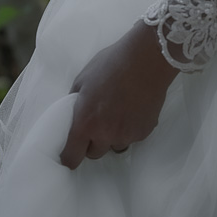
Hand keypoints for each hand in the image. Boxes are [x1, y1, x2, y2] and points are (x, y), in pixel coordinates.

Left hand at [59, 19, 177, 169]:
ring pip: (115, 145)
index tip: (71, 152)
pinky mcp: (145, 132)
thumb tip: (72, 114)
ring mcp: (127, 135)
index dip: (69, 156)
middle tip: (97, 123)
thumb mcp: (83, 79)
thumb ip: (75, 102)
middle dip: (93, 142)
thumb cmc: (111, 64)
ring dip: (112, 136)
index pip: (72, 157)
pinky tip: (132, 109)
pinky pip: (132, 137)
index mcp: (85, 123)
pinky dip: (130, 128)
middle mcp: (105, 135)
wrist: (146, 59)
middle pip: (94, 154)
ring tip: (117, 113)